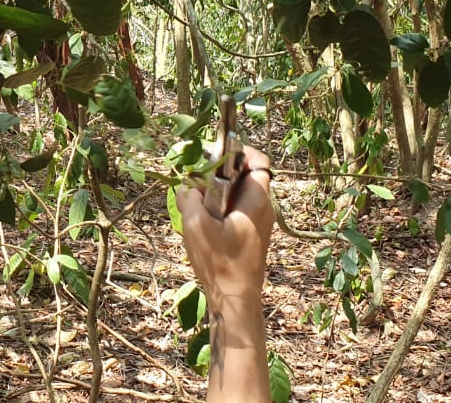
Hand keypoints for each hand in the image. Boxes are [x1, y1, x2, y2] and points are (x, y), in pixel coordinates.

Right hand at [175, 146, 274, 307]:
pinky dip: (219, 210)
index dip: (238, 152)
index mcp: (256, 200)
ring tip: (196, 206)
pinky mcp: (251, 236)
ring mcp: (259, 223)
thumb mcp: (195, 225)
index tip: (214, 156)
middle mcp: (263, 208)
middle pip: (243, 176)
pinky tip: (202, 225)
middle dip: (218, 175)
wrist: (235, 299)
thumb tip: (187, 186)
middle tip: (196, 183)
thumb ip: (189, 197)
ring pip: (237, 195)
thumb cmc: (220, 262)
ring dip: (216, 195)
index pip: (258, 160)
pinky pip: (236, 211)